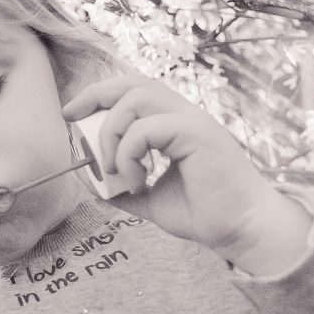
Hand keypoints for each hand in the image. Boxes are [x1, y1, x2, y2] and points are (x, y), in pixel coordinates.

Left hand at [63, 74, 310, 273]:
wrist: (243, 230)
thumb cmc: (206, 215)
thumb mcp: (152, 200)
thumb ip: (124, 187)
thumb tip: (91, 182)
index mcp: (177, 123)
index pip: (134, 90)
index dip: (99, 95)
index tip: (71, 114)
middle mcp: (186, 115)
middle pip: (132, 83)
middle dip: (94, 96)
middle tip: (71, 120)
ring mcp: (194, 120)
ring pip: (135, 100)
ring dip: (111, 134)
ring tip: (113, 170)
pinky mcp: (198, 133)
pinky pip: (146, 129)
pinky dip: (128, 154)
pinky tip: (137, 182)